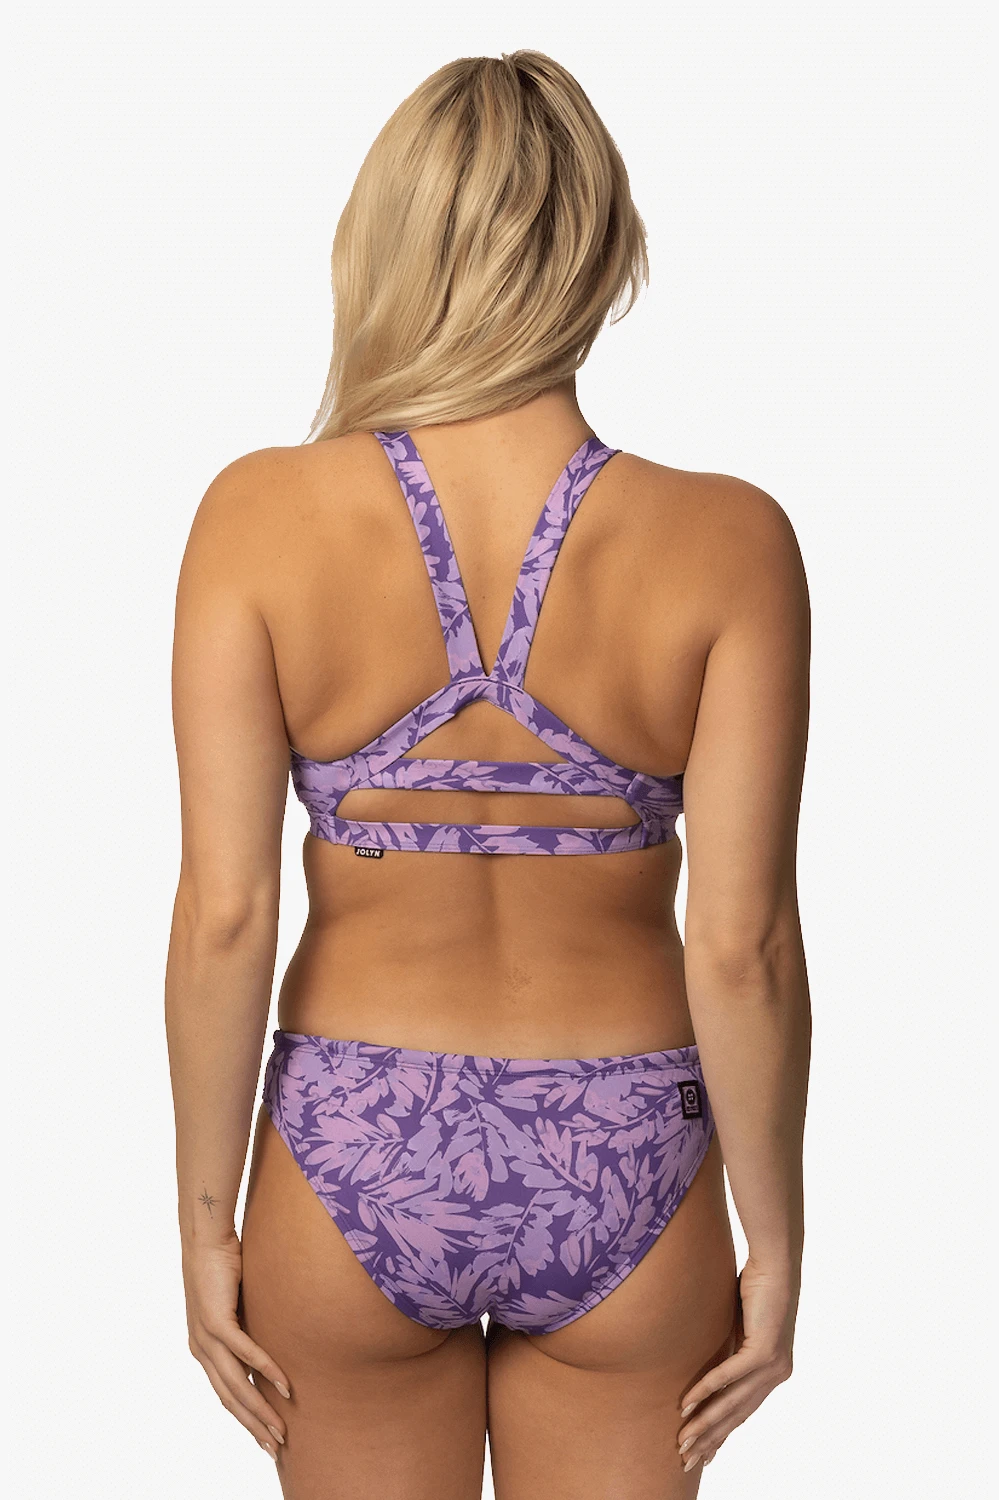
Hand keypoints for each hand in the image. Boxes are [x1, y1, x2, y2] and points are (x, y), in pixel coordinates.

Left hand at [184, 1234, 291, 1459]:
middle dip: (254, 1426)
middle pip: (230, 1398)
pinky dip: (265, 1369)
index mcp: (203, 1350)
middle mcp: (201, 1349)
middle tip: (277, 1447)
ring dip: (261, 1408)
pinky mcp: (217, 1320)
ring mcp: (207, 1337)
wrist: (205, 1238)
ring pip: (236, 1384)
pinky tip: (283, 1383)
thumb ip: (247, 1330)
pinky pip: (245, 1352)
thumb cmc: (223, 1267)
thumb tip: (269, 1346)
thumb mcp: (236, 1307)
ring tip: (282, 1426)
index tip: (265, 1438)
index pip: (226, 1394)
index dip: (246, 1418)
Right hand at [675, 1256, 797, 1472]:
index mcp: (773, 1372)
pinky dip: (706, 1390)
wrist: (775, 1265)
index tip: (704, 1455)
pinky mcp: (763, 1350)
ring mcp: (773, 1365)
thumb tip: (709, 1363)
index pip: (743, 1411)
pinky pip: (729, 1376)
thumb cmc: (756, 1289)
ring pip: (733, 1402)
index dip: (722, 1434)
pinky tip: (688, 1403)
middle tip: (686, 1458)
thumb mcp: (739, 1328)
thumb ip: (730, 1350)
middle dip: (710, 1439)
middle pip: (737, 1415)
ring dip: (705, 1422)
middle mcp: (776, 1375)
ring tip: (683, 1438)